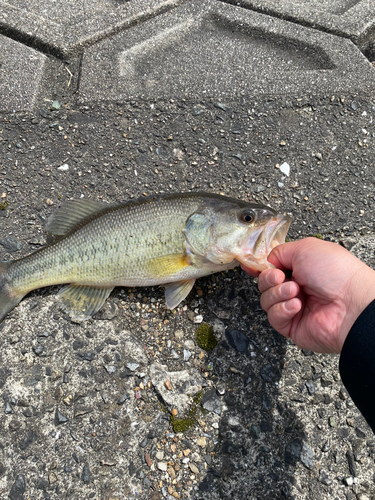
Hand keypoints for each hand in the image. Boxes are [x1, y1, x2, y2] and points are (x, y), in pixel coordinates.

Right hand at [251, 238, 374, 352]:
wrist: (351, 304)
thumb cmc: (336, 273)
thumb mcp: (305, 248)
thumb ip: (280, 251)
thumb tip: (267, 261)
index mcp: (301, 268)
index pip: (272, 267)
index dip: (259, 267)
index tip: (248, 266)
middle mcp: (297, 287)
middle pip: (265, 283)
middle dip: (269, 279)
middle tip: (281, 277)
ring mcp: (294, 307)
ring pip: (266, 300)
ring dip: (278, 293)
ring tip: (295, 291)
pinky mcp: (292, 326)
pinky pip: (273, 317)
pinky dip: (282, 309)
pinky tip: (297, 306)